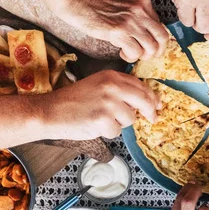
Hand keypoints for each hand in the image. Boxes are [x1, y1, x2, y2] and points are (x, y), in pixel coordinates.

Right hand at [44, 70, 159, 139]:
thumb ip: (120, 90)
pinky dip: (108, 133)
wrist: (51, 111)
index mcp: (112, 76)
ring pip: (130, 119)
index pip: (141, 86)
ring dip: (119, 123)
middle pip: (144, 100)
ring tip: (101, 119)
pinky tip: (94, 125)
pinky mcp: (103, 120)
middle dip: (150, 111)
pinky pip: (117, 131)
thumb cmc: (73, 101)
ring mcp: (109, 103)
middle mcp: (112, 87)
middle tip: (152, 118)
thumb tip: (144, 102)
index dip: (152, 97)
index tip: (157, 105)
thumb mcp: (98, 85)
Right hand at [51, 0, 168, 62]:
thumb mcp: (122, 3)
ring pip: (151, 48)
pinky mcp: (120, 31)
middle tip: (146, 55)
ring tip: (131, 54)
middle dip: (156, 51)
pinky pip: (135, 52)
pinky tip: (121, 53)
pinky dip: (130, 57)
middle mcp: (141, 10)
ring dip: (142, 56)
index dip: (156, 40)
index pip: (160, 25)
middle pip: (162, 37)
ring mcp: (131, 21)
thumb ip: (135, 15)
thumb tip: (143, 34)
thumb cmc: (94, 0)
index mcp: (143, 0)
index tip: (148, 46)